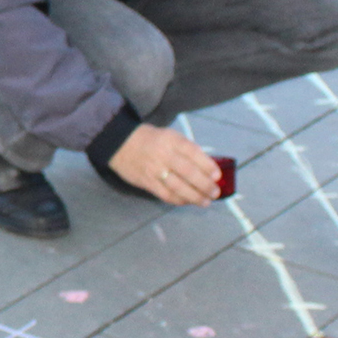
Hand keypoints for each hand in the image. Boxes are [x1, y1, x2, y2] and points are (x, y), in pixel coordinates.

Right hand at [108, 124, 225, 206]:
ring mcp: (154, 170)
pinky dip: (179, 200)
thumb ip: (186, 149)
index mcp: (171, 140)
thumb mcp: (169, 136)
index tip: (217, 175)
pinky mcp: (147, 183)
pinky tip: (188, 201)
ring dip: (195, 196)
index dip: (207, 165)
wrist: (120, 144)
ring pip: (178, 187)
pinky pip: (166, 194)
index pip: (193, 152)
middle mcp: (163, 155)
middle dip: (204, 184)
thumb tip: (207, 167)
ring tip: (206, 201)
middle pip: (188, 172)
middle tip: (215, 192)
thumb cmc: (151, 139)